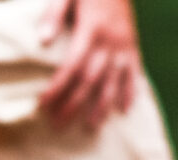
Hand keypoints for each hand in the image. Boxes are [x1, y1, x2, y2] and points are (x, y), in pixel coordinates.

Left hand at [37, 0, 138, 127]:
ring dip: (101, 105)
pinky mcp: (133, 44)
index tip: (42, 105)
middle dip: (74, 104)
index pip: (71, 66)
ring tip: (90, 127)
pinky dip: (130, 91)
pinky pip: (134, 72)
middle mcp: (110, 41)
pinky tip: (124, 110)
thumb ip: (54, 14)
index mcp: (90, 29)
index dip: (57, 87)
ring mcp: (124, 44)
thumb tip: (42, 41)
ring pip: (113, 81)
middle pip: (90, 80)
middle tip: (57, 125)